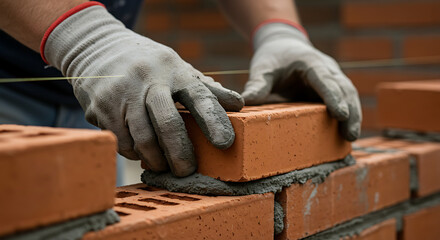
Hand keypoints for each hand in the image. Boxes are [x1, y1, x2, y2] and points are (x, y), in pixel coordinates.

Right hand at [42, 4, 243, 176]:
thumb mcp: (176, 67)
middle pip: (167, 123)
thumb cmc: (148, 64)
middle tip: (187, 171)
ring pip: (143, 139)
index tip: (225, 143)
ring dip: (156, 160)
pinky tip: (142, 152)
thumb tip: (237, 104)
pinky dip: (136, 153)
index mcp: (173, 69)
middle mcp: (147, 80)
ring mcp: (121, 94)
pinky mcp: (100, 109)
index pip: (198, 96)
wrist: (95, 49)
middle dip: (180, 153)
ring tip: (164, 166)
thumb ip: (204, 88)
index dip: (214, 120)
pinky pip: (123, 142)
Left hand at [242, 23, 361, 140]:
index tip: (340, 115)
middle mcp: (327, 68)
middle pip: (344, 88)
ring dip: (354, 115)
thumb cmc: (273, 58)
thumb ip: (256, 85)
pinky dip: (349, 115)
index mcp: (310, 62)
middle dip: (350, 111)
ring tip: (351, 138)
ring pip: (349, 95)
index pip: (325, 79)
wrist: (283, 46)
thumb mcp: (262, 69)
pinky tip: (346, 134)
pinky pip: (345, 100)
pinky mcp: (332, 88)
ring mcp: (333, 77)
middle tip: (350, 135)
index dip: (333, 97)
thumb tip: (244, 103)